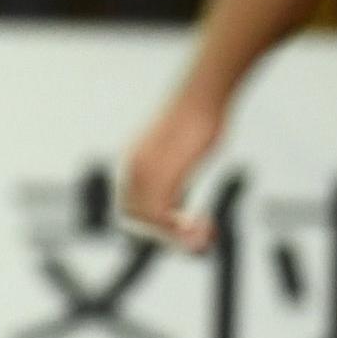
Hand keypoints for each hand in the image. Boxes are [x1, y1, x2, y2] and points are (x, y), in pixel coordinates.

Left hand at [120, 88, 223, 252]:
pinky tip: (205, 225)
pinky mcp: (162, 172)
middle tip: (200, 240)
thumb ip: (173, 184)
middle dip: (167, 236)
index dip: (154, 227)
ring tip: (206, 235)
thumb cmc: (197, 123)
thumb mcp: (181, 158)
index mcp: (133, 165)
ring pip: (148, 220)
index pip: (130, 208)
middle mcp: (132, 169)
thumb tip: (175, 210)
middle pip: (136, 219)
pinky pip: (161, 214)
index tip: (184, 230)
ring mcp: (144, 171)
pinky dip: (180, 230)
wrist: (202, 97)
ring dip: (176, 237)